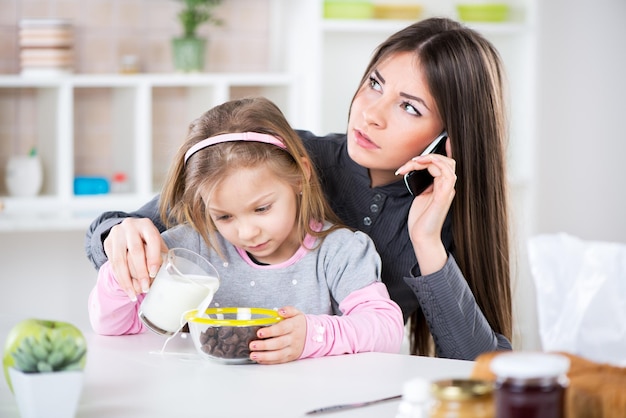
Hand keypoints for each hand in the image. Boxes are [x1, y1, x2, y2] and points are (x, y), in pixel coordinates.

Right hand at [104, 218, 168, 300]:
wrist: (127, 231)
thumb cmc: (146, 240)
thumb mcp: (156, 243)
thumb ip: (162, 255)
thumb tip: (169, 272)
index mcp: (146, 224)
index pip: (152, 240)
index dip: (153, 258)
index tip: (154, 274)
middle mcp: (130, 226)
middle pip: (135, 251)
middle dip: (140, 272)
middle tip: (145, 288)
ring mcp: (116, 234)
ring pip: (120, 260)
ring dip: (127, 280)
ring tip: (134, 294)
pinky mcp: (107, 243)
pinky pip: (113, 264)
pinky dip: (120, 279)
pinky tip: (127, 289)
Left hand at [249, 306, 305, 363]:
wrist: (313, 336)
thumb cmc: (299, 324)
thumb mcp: (297, 313)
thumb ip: (288, 310)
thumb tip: (280, 311)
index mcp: (294, 326)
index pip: (282, 329)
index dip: (270, 331)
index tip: (259, 333)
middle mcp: (294, 338)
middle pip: (279, 343)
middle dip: (264, 345)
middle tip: (252, 345)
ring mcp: (292, 349)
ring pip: (279, 354)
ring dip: (265, 356)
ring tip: (253, 355)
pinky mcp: (290, 357)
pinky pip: (279, 360)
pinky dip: (269, 361)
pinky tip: (259, 359)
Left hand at [395, 140, 456, 273]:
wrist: (422, 237)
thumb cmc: (420, 219)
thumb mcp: (420, 196)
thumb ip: (423, 183)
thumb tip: (417, 170)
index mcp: (442, 187)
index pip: (444, 164)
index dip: (437, 153)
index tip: (418, 153)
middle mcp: (447, 187)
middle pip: (448, 161)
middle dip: (429, 156)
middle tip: (410, 162)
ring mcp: (447, 191)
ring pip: (447, 165)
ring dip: (429, 159)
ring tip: (413, 162)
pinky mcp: (443, 196)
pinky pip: (446, 175)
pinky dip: (434, 165)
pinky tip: (419, 165)